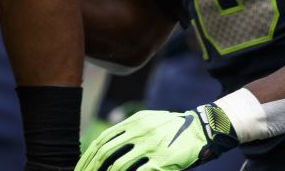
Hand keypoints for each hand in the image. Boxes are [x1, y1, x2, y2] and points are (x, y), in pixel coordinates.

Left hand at [76, 105, 237, 170]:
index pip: (103, 140)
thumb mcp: (149, 119)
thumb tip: (108, 141)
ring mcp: (151, 147)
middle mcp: (139, 132)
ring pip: (119, 166)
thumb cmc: (173, 128)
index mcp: (134, 122)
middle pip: (106, 153)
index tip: (81, 167)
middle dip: (91, 168)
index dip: (89, 155)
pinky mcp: (163, 162)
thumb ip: (129, 128)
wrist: (203, 129)